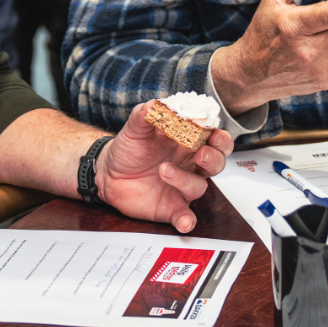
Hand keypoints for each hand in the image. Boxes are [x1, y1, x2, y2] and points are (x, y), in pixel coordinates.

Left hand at [95, 101, 234, 232]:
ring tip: (163, 170)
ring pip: (199, 186)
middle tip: (201, 154)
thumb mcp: (135, 128)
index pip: (215, 139)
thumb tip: (156, 104)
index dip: (220, 137)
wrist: (107, 172)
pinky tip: (185, 222)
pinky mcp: (172, 207)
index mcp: (188, 143)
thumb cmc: (129, 149)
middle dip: (215, 159)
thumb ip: (145, 114)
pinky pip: (186, 217)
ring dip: (185, 180)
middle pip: (217, 163)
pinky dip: (187, 221)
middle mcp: (190, 165)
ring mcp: (182, 187)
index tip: (213, 133)